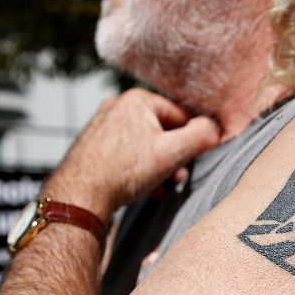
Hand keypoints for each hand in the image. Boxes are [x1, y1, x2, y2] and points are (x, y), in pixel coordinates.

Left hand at [42, 88, 220, 220]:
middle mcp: (117, 106)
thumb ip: (201, 136)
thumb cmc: (123, 172)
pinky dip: (139, 169)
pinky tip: (145, 189)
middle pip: (162, 129)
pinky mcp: (93, 145)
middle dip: (174, 156)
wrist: (78, 196)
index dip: (193, 139)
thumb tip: (216, 128)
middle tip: (178, 178)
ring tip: (162, 187)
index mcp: (137, 99)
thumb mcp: (172, 153)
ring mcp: (102, 125)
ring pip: (144, 143)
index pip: (181, 115)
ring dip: (159, 166)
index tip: (195, 161)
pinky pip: (127, 153)